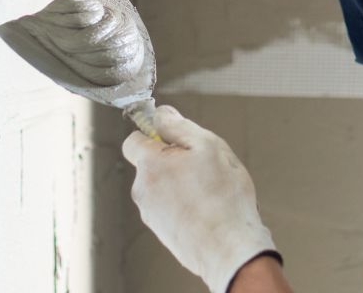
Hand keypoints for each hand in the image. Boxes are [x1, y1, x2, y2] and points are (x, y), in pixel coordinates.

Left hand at [122, 106, 279, 292]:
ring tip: (209, 189)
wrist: (229, 248)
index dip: (154, 133)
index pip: (133, 139)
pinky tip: (206, 206)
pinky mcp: (162, 231)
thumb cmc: (223, 197)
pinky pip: (169, 205)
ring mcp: (151, 214)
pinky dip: (183, 201)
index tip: (175, 137)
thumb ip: (179, 125)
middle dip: (172, 158)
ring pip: (162, 184)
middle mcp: (143, 191)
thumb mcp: (208, 145)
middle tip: (202, 164)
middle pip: (150, 162)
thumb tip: (162, 114)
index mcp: (150, 165)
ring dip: (179, 181)